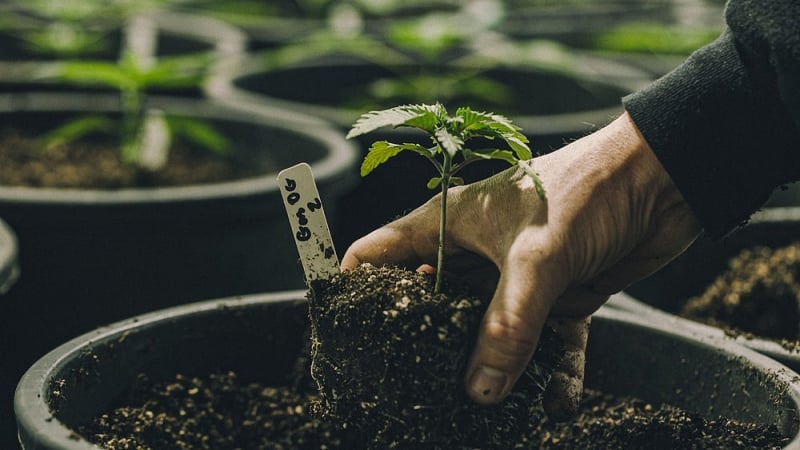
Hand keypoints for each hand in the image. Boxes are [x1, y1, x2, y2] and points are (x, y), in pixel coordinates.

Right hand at [340, 112, 700, 418]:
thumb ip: (506, 326)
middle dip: (425, 348)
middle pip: (431, 306)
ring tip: (488, 413)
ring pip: (489, 332)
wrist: (664, 179)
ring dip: (493, 370)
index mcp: (447, 224)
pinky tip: (557, 403)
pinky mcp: (556, 295)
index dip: (353, 291)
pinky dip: (552, 371)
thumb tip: (479, 392)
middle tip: (414, 391)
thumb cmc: (584, 192)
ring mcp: (514, 276)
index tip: (342, 337)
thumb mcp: (535, 259)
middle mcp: (473, 252)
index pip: (378, 256)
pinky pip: (545, 342)